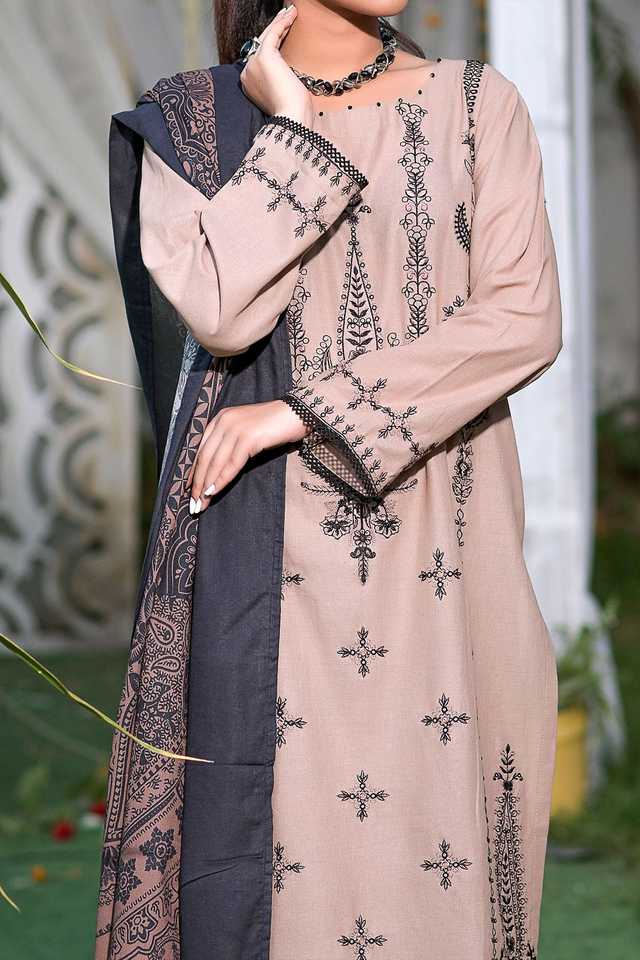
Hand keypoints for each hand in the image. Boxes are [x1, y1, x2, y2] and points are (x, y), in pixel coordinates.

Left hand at [186, 399, 309, 512]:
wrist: (296, 413)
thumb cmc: (274, 425)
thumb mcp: (246, 430)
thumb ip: (230, 442)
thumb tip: (217, 469)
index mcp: (220, 419)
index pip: (201, 448)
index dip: (194, 471)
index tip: (190, 489)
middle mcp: (224, 421)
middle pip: (205, 457)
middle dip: (197, 483)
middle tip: (194, 503)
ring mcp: (235, 429)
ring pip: (215, 462)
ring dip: (207, 485)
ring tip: (202, 503)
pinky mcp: (248, 438)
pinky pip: (231, 464)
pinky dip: (222, 480)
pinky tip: (214, 491)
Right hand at [240, 4, 312, 126]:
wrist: (292, 117)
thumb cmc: (293, 111)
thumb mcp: (282, 93)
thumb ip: (277, 80)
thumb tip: (285, 73)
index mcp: (249, 84)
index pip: (260, 57)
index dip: (273, 43)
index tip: (284, 32)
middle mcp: (247, 73)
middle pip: (261, 45)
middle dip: (274, 29)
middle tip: (286, 16)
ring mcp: (253, 65)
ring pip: (266, 37)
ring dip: (279, 22)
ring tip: (291, 12)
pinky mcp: (263, 58)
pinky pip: (272, 34)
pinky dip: (282, 22)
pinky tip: (292, 15)